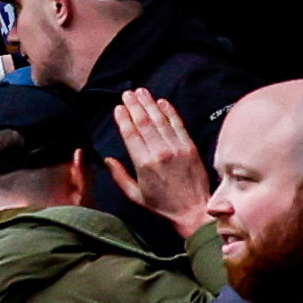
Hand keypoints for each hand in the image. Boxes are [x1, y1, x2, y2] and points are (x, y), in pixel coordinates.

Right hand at [109, 91, 210, 231]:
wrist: (195, 210)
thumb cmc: (163, 205)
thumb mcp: (135, 195)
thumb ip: (119, 176)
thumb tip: (107, 159)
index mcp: (144, 164)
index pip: (130, 134)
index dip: (123, 118)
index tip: (118, 107)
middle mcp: (160, 153)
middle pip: (144, 123)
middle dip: (134, 105)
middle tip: (127, 93)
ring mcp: (177, 149)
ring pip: (159, 120)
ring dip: (149, 104)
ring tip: (141, 92)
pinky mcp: (190, 147)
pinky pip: (178, 125)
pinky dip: (170, 111)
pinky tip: (162, 102)